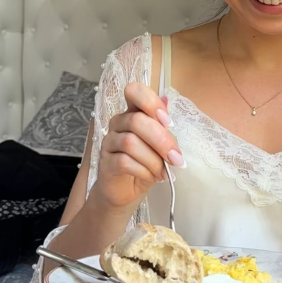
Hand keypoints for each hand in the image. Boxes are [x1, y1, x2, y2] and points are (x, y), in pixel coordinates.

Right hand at [89, 83, 183, 214]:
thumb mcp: (161, 145)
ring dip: (154, 160)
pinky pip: (124, 162)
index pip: (134, 91)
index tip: (167, 121)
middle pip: (137, 121)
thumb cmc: (147, 163)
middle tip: (176, 158)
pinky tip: (152, 177)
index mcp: (134, 112)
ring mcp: (109, 142)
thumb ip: (163, 126)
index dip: (151, 102)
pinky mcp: (105, 162)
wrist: (128, 190)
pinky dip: (144, 170)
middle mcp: (119, 123)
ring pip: (131, 143)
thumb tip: (166, 99)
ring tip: (164, 172)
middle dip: (161, 141)